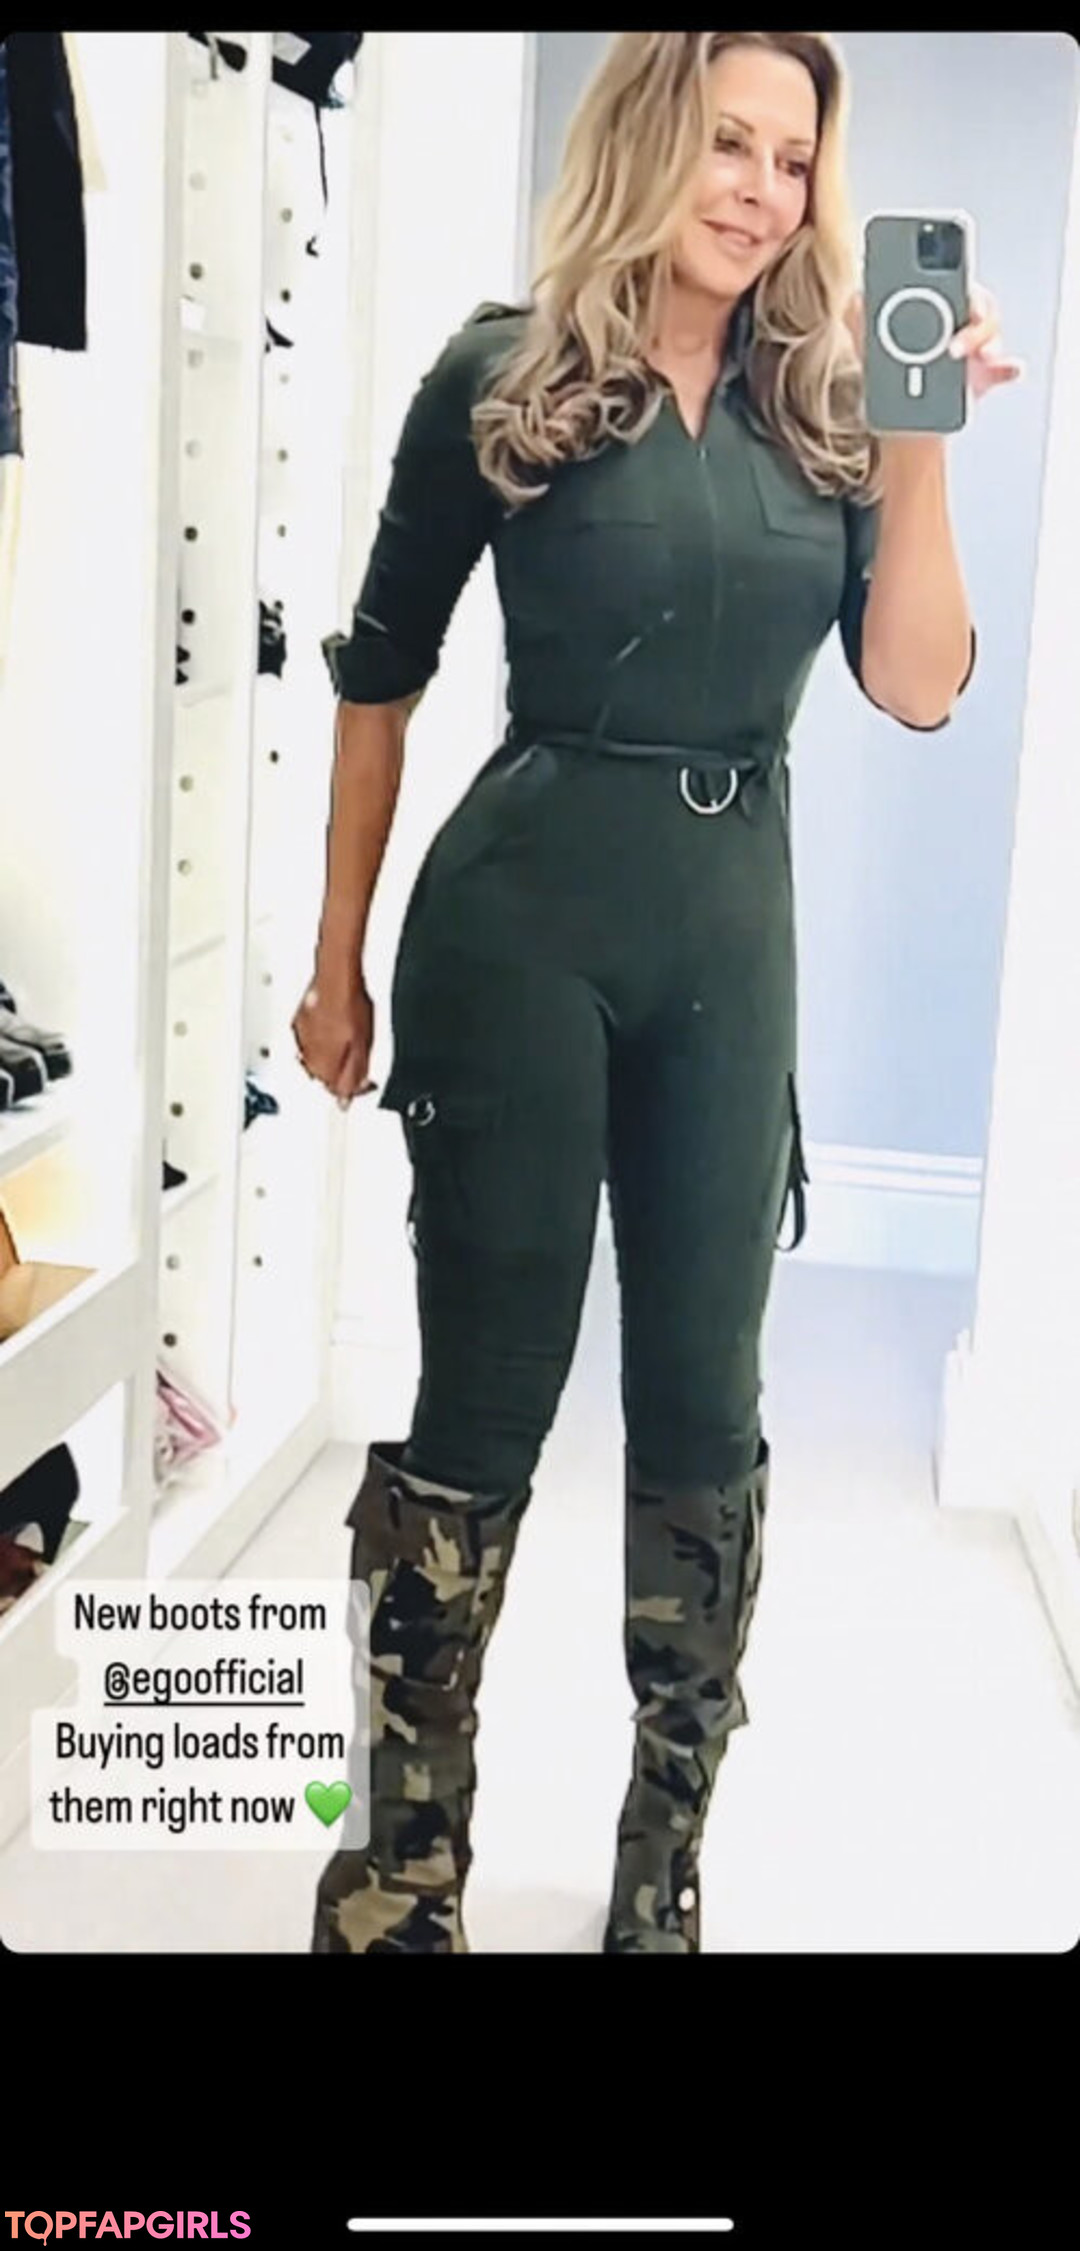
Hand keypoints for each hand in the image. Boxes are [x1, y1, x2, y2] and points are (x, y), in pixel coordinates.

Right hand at [291, 974, 376, 1108]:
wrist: (336, 976)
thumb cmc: (350, 1005)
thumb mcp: (362, 1046)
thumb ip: (355, 1074)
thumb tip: (347, 1097)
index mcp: (323, 1066)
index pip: (336, 1091)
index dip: (355, 1090)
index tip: (366, 1084)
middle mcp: (307, 1055)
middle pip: (324, 1077)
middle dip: (341, 1073)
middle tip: (358, 1063)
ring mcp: (301, 1037)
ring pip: (315, 1059)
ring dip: (331, 1057)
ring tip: (347, 1045)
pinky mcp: (299, 1022)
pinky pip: (309, 1041)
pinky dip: (321, 1041)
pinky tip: (333, 1031)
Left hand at [843, 277, 1023, 404]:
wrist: (901, 413)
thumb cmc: (888, 365)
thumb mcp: (866, 335)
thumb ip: (858, 312)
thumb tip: (855, 298)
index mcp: (937, 303)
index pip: (954, 281)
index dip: (958, 283)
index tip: (958, 292)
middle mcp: (960, 321)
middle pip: (978, 307)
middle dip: (973, 321)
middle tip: (956, 342)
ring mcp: (974, 347)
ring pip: (991, 334)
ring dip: (986, 342)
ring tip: (975, 355)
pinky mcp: (985, 374)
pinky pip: (1004, 367)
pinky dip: (1008, 367)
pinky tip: (1009, 368)